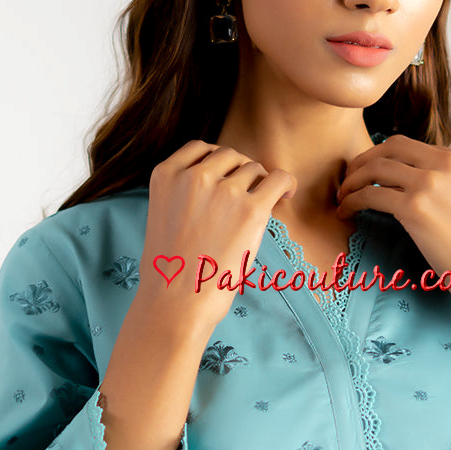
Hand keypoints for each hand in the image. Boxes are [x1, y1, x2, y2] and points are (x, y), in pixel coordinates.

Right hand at [138, 140, 296, 327]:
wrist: (176, 301)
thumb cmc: (171, 269)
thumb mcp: (163, 215)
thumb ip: (184, 192)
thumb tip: (224, 181)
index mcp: (166, 174)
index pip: (199, 148)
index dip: (218, 161)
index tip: (226, 176)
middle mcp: (194, 176)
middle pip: (229, 156)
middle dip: (239, 173)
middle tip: (244, 198)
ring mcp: (224, 190)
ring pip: (253, 168)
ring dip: (259, 184)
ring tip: (258, 207)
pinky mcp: (251, 209)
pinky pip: (278, 178)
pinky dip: (285, 183)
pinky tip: (286, 195)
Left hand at [335, 133, 450, 314]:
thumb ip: (448, 184)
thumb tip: (410, 182)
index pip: (413, 146)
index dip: (384, 157)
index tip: (368, 173)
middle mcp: (449, 163)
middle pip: (391, 147)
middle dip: (364, 161)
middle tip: (349, 181)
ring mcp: (432, 182)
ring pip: (377, 168)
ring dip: (353, 182)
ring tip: (343, 198)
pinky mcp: (416, 207)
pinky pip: (371, 196)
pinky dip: (353, 201)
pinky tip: (346, 212)